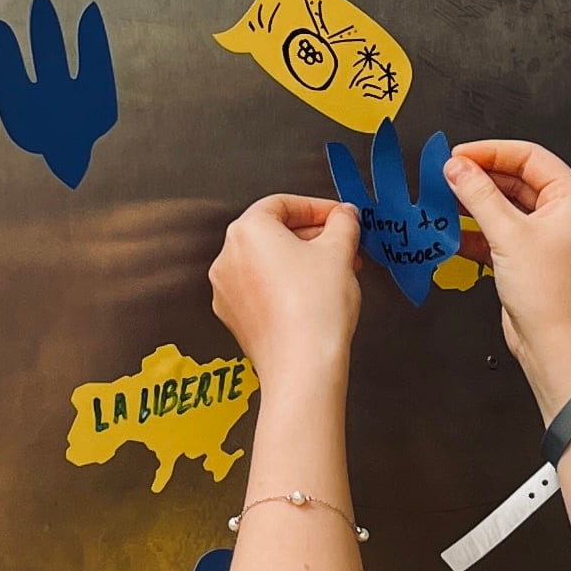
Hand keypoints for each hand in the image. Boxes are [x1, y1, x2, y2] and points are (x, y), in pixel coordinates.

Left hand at [210, 194, 365, 386]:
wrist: (302, 366)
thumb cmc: (315, 309)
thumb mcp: (340, 251)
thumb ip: (343, 223)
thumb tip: (344, 216)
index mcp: (247, 231)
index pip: (283, 204)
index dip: (317, 207)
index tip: (340, 217)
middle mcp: (228, 257)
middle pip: (273, 233)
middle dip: (312, 237)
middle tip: (343, 245)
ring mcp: (227, 290)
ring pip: (267, 263)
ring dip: (301, 262)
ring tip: (335, 273)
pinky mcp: (235, 317)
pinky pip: (261, 290)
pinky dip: (286, 286)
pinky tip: (315, 297)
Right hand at [444, 140, 570, 419]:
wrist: (554, 345)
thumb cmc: (551, 295)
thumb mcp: (508, 234)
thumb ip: (478, 196)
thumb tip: (456, 168)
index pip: (529, 157)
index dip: (491, 152)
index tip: (458, 155)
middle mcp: (564, 213)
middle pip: (516, 179)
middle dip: (480, 177)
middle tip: (446, 175)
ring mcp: (547, 235)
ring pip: (505, 206)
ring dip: (475, 204)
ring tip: (444, 199)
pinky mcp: (529, 256)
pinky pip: (500, 232)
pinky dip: (477, 231)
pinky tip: (453, 231)